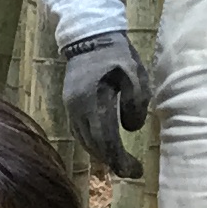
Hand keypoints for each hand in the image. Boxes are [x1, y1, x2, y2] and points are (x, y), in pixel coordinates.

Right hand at [59, 31, 146, 173]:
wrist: (88, 36)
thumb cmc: (115, 53)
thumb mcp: (134, 72)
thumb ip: (136, 100)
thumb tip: (131, 128)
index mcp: (93, 101)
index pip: (105, 139)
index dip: (120, 159)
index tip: (135, 171)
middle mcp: (77, 109)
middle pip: (93, 145)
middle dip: (112, 161)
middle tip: (132, 171)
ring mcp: (71, 108)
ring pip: (85, 141)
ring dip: (102, 154)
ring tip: (120, 162)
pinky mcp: (70, 105)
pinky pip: (80, 132)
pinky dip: (93, 144)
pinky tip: (104, 146)